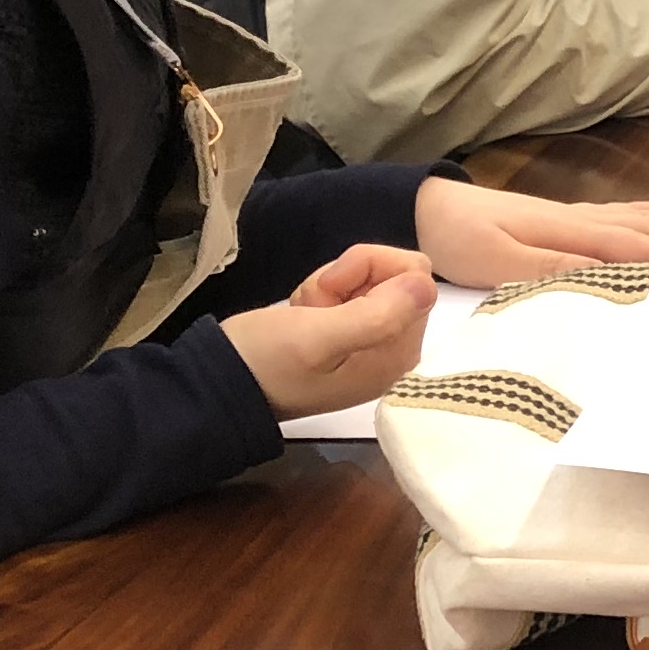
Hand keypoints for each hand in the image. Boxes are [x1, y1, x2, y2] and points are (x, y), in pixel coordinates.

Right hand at [226, 242, 436, 419]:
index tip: (330, 290)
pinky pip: (352, 290)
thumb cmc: (267, 361)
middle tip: (314, 306)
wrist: (221, 381)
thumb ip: (378, 315)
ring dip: (331, 285)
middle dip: (349, 278)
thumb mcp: (319, 337)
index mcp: (398, 353)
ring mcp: (374, 342)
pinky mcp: (352, 334)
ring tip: (305, 314)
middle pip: (396, 274)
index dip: (370, 268)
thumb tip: (426, 284)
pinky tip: (303, 315)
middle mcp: (396, 348)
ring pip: (370, 277)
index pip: (416, 276)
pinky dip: (323, 293)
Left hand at [412, 180, 648, 288]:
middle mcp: (577, 219)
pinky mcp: (557, 218)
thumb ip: (550, 266)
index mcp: (568, 231)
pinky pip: (613, 215)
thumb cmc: (457, 238)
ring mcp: (569, 216)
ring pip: (635, 220)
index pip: (631, 246)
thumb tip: (604, 274)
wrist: (421, 208)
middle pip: (644, 228)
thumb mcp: (498, 261)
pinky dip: (642, 214)